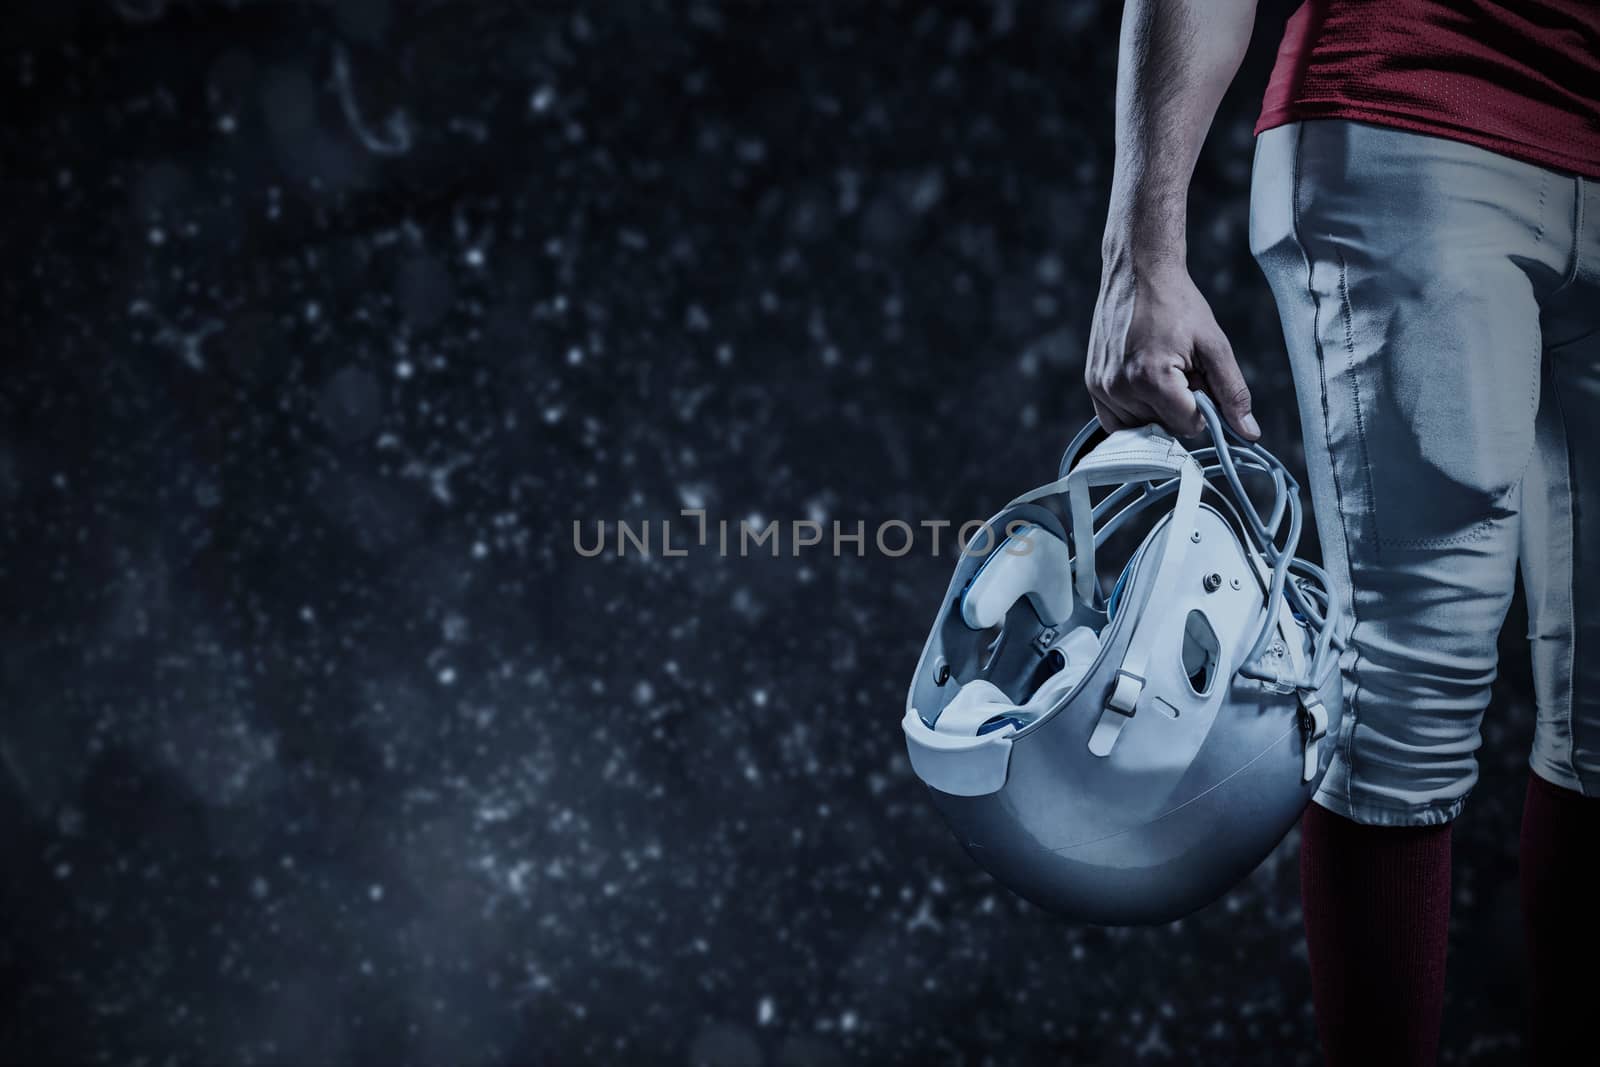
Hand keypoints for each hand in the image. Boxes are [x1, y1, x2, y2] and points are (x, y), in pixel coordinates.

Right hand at [1085, 255, 1258, 439]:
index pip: (1190, 426)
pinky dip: (1134, 409)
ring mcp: (1102, 387)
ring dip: (1155, 407)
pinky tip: (1142, 380)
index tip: (1198, 376)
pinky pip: (1116, 420)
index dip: (1202, 405)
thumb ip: (1232, 392)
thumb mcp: (1214, 345)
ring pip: (1142, 426)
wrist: (1138, 272)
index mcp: (1153, 380)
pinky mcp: (1092, 383)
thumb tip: (1249, 432)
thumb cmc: (1177, 303)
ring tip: (1158, 369)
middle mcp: (1120, 388)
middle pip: (1165, 428)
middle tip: (1177, 368)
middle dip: (1178, 405)